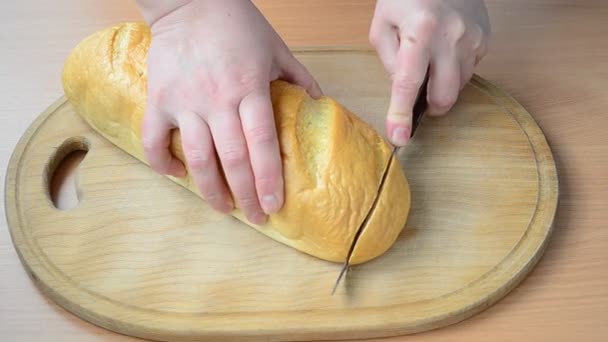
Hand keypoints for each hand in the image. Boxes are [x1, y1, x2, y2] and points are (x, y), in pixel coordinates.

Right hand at [136, 0, 321, 223]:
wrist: (190, 0)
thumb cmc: (238, 24)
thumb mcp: (277, 48)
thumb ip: (298, 78)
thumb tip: (319, 104)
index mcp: (250, 89)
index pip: (262, 144)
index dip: (269, 178)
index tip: (275, 204)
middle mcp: (217, 100)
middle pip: (232, 159)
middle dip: (245, 195)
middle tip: (256, 217)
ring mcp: (185, 102)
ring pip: (197, 157)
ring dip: (210, 190)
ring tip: (223, 208)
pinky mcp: (159, 99)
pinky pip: (153, 140)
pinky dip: (162, 162)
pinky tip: (177, 174)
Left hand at [369, 0, 490, 145]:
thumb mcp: (383, 24)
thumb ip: (389, 60)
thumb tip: (402, 90)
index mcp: (419, 30)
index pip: (409, 83)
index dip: (401, 114)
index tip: (399, 137)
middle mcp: (450, 36)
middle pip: (444, 96)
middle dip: (429, 108)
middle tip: (419, 101)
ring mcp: (472, 38)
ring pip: (458, 86)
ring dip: (441, 86)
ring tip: (431, 62)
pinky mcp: (484, 40)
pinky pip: (469, 71)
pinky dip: (454, 71)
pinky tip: (445, 52)